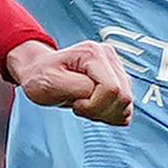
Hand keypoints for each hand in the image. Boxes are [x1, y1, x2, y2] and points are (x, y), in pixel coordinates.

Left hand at [6, 39, 133, 126]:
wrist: (40, 72)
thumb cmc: (42, 76)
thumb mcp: (51, 83)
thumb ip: (78, 88)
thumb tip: (98, 92)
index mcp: (93, 53)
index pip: (112, 89)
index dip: (94, 105)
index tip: (75, 104)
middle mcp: (109, 56)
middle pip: (123, 97)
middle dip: (100, 111)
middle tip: (79, 106)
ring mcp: (116, 68)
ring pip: (127, 104)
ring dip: (105, 113)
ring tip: (84, 105)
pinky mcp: (120, 80)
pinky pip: (126, 106)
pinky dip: (110, 114)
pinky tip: (93, 107)